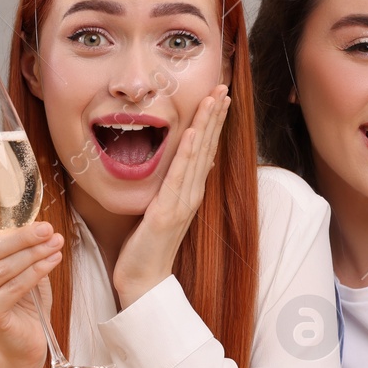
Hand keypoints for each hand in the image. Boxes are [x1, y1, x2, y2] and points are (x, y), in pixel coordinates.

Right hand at [0, 178, 61, 367]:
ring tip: (56, 243)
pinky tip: (52, 261)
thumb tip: (37, 221)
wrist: (22, 345)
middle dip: (24, 236)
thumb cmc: (22, 302)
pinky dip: (36, 271)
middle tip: (48, 228)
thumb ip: (17, 247)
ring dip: (35, 253)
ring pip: (5, 267)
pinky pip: (14, 286)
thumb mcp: (18, 267)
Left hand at [113, 84, 230, 306]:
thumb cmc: (148, 246)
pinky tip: (194, 133)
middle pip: (208, 147)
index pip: (206, 149)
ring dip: (207, 125)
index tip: (220, 96)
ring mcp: (182, 202)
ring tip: (214, 98)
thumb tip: (185, 166)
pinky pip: (179, 176)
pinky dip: (189, 153)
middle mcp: (191, 193)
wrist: (144, 280)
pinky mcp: (167, 211)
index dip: (214, 122)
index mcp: (189, 191)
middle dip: (215, 115)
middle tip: (223, 87)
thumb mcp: (162, 208)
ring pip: (198, 155)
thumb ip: (173, 187)